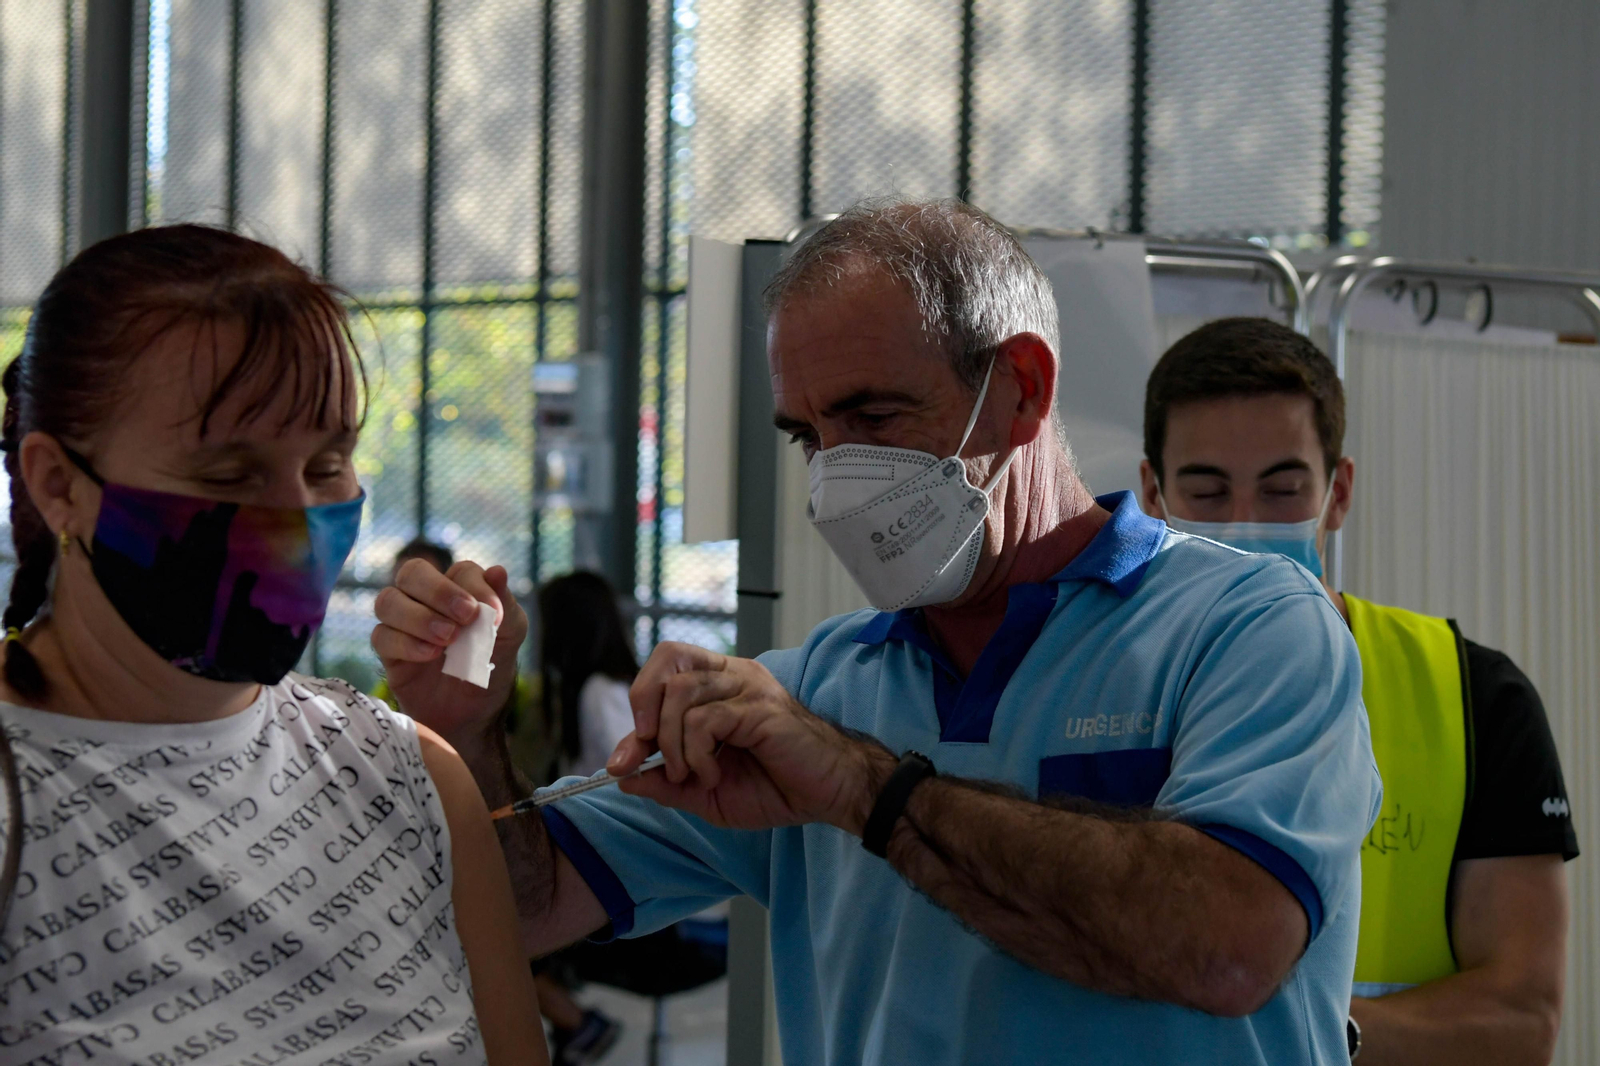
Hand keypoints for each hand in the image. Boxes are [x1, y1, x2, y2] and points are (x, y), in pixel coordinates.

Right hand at [371, 559, 528, 750]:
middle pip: (413, 572)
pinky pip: (381, 636)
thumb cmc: (491, 669)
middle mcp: (425, 599)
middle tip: (466, 616)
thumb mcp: (510, 637)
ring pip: (388, 601)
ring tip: (448, 639)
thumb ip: (504, 603)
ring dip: (419, 617)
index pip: (461, 570)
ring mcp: (403, 623)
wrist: (472, 716)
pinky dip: (406, 643)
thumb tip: (498, 570)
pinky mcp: (388, 651)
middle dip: (439, 591)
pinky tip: (431, 656)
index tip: (495, 616)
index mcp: (460, 589)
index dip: (476, 587)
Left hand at [610, 642, 894, 833]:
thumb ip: (666, 782)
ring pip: (680, 693)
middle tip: (650, 754)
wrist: (829, 796)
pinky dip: (696, 755)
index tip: (623, 761)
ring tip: (694, 775)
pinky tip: (712, 775)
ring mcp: (748, 686)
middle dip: (644, 709)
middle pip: (668, 658)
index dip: (636, 709)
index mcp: (719, 684)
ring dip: (673, 745)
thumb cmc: (776, 787)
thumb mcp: (706, 792)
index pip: (665, 668)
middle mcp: (733, 674)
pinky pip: (704, 720)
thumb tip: (622, 775)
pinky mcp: (759, 707)